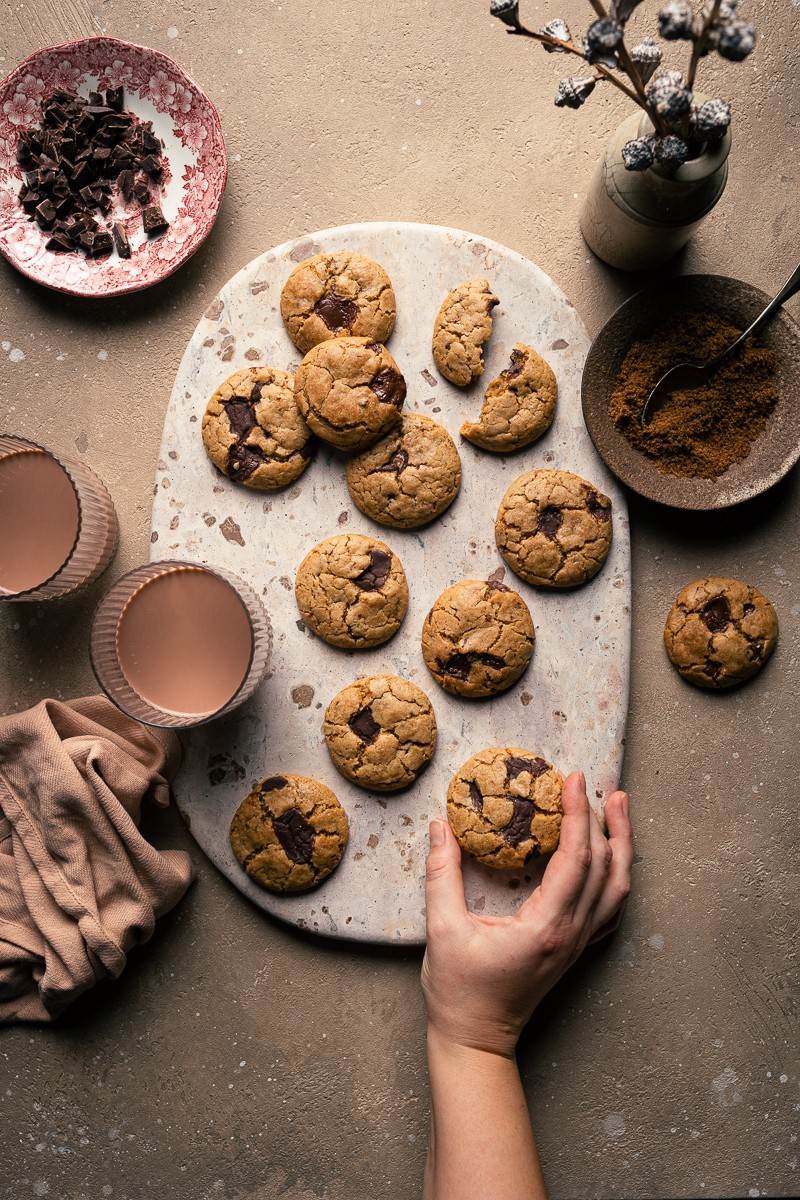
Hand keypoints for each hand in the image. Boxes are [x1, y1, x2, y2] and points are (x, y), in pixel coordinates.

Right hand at [421, 773, 631, 1057]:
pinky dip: (617, 876)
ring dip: (621, 844)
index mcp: (545, 927)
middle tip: (594, 783)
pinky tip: (613, 858)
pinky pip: (611, 909)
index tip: (571, 780)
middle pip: (605, 867)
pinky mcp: (576, 950)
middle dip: (603, 820)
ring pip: (617, 888)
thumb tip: (440, 827)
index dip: (576, 815)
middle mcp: (572, 934)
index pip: (575, 859)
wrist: (476, 1039)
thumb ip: (442, 874)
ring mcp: (579, 944)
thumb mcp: (443, 929)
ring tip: (617, 808)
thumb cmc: (459, 991)